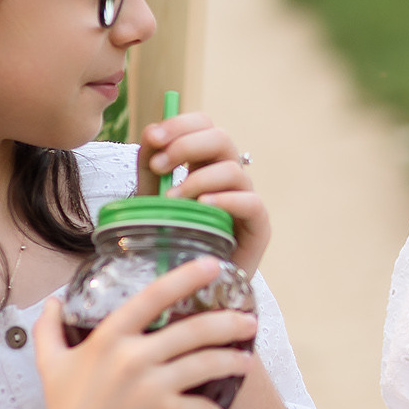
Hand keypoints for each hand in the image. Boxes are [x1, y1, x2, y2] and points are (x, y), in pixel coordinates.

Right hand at [26, 256, 258, 408]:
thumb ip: (50, 329)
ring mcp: (152, 386)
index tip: (213, 265)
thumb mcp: (51, 365)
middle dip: (229, 322)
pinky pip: (204, 408)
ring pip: (207, 363)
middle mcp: (133, 357)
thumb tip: (53, 301)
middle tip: (249, 320)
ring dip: (234, 361)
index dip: (187, 276)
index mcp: (109, 338)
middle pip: (194, 329)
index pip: (154, 296)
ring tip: (247, 362)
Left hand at [140, 113, 268, 274]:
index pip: (203, 124)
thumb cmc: (173, 238)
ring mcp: (245, 198)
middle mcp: (229, 175)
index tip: (154, 138)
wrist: (190, 285)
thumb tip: (152, 134)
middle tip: (160, 167)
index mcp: (205, 162)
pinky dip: (224, 200)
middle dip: (186, 146)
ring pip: (232, 169)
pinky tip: (201, 207)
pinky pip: (250, 202)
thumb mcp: (151, 195)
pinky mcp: (258, 226)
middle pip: (221, 137)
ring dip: (197, 179)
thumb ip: (150, 164)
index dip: (180, 124)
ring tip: (172, 201)